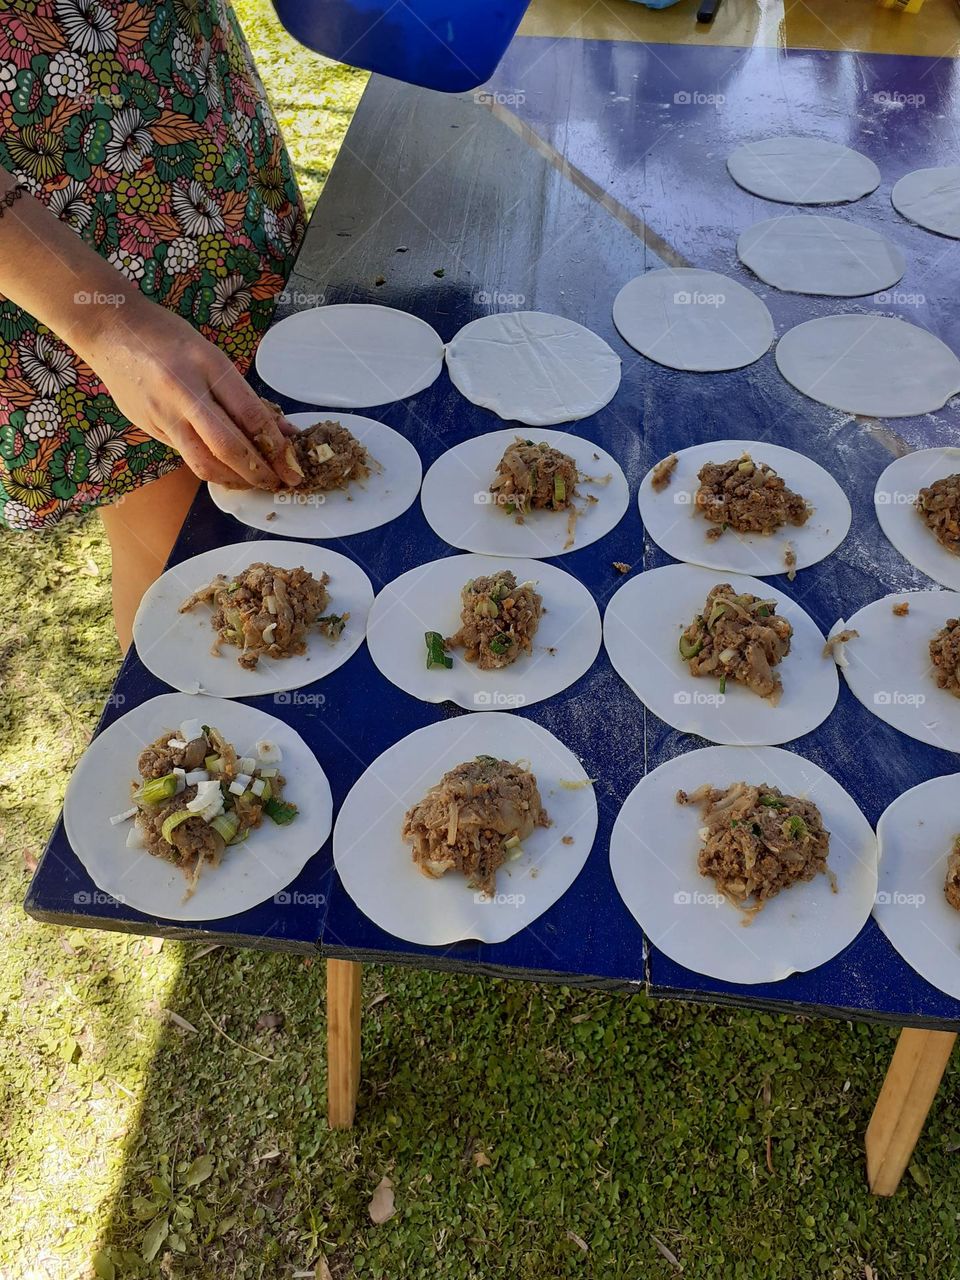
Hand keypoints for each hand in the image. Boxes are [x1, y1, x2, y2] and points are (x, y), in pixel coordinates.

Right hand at [81, 301, 302, 489]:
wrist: (110, 329)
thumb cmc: (169, 337)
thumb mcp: (212, 355)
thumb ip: (244, 396)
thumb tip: (281, 431)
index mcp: (207, 365)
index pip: (250, 415)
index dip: (276, 446)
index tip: (292, 464)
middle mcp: (184, 392)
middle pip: (228, 447)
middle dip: (258, 472)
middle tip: (278, 483)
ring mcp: (162, 414)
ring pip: (203, 462)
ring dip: (234, 479)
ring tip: (254, 482)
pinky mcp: (149, 429)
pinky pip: (186, 455)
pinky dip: (211, 467)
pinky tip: (226, 470)